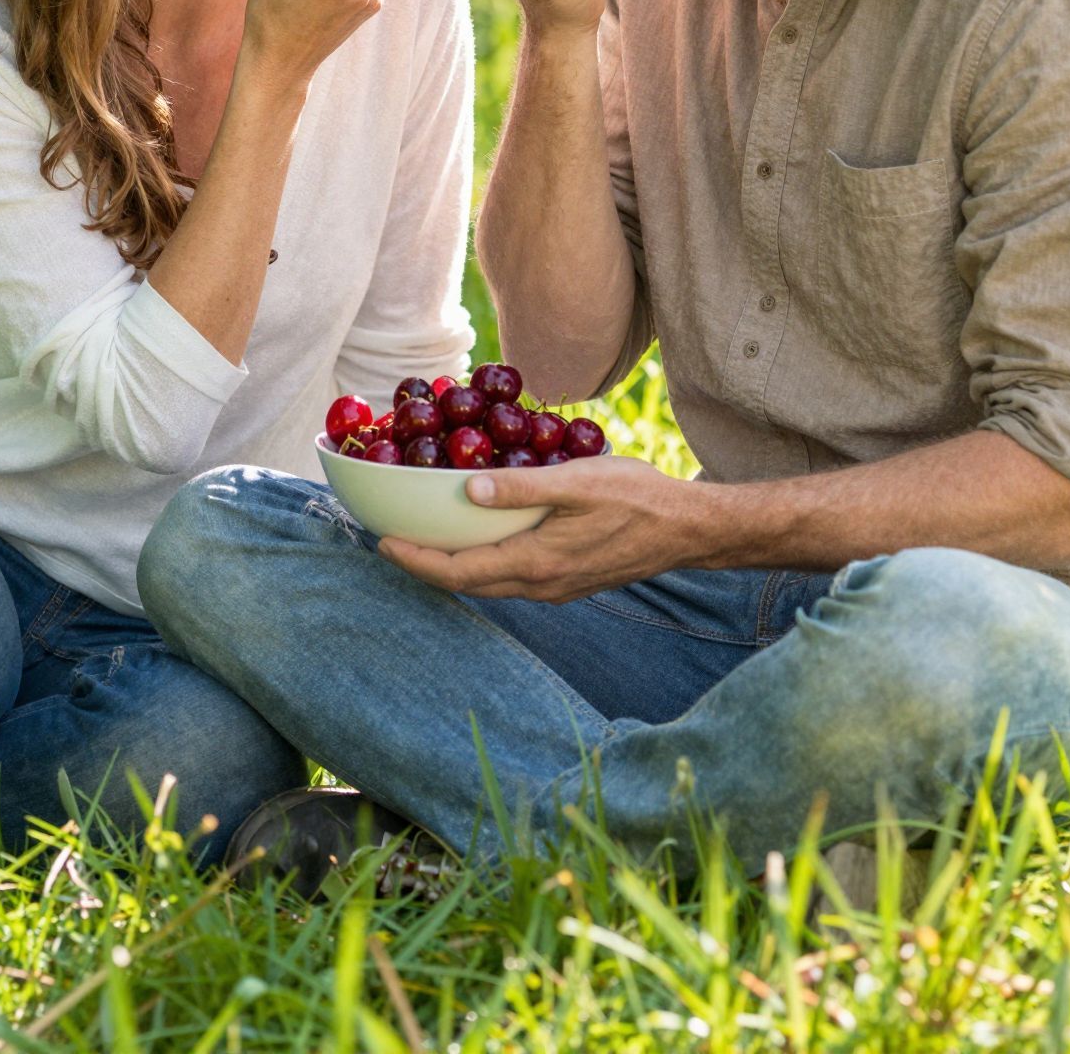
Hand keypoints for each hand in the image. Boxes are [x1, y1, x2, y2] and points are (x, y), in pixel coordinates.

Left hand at [377, 454, 698, 601]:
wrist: (687, 530)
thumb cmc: (636, 497)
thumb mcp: (576, 481)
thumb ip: (521, 488)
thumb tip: (467, 490)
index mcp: (535, 563)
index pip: (460, 571)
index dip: (416, 560)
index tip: (382, 542)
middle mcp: (540, 586)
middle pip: (468, 583)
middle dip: (425, 565)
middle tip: (389, 541)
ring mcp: (556, 589)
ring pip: (490, 584)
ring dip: (453, 566)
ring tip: (424, 540)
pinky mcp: (568, 581)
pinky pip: (511, 578)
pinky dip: (482, 562)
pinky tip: (478, 540)